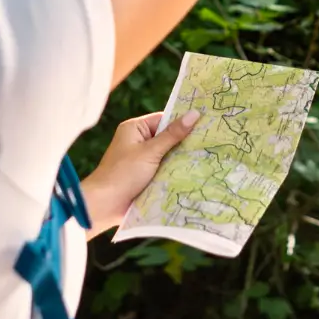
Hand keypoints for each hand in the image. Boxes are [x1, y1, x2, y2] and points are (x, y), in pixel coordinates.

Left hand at [80, 109, 199, 238]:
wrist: (105, 205)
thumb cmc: (124, 173)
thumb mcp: (150, 151)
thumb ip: (172, 134)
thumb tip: (194, 114)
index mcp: (134, 128)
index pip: (164, 119)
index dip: (183, 121)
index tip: (206, 123)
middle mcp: (138, 141)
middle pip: (167, 137)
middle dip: (185, 142)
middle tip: (212, 141)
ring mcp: (142, 159)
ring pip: (168, 155)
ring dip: (181, 159)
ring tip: (208, 157)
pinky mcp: (145, 176)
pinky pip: (164, 169)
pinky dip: (175, 171)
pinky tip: (195, 173)